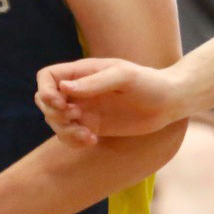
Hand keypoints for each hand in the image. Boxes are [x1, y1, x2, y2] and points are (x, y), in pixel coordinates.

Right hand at [35, 58, 182, 143]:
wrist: (168, 103)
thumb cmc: (149, 82)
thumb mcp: (124, 77)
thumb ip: (94, 82)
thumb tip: (64, 89)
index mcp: (82, 72)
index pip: (47, 77)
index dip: (46, 91)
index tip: (61, 103)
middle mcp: (79, 89)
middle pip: (44, 101)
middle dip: (54, 113)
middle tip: (77, 117)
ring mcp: (84, 108)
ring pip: (55, 121)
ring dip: (64, 131)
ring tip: (87, 135)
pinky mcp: (92, 126)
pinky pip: (69, 135)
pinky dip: (73, 141)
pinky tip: (92, 141)